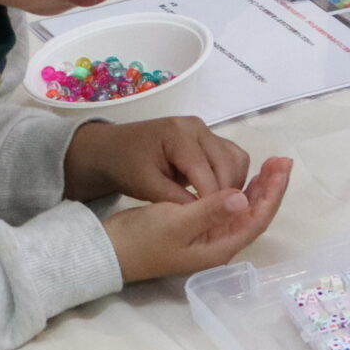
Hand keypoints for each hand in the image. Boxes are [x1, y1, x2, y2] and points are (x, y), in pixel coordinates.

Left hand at [67, 116, 248, 204]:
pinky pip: (230, 157)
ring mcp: (205, 131)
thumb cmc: (126, 166)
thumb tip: (204, 216)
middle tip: (222, 219)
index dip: (212, 197)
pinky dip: (231, 176)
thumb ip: (175, 199)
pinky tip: (221, 197)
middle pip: (227, 161)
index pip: (204, 168)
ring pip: (235, 158)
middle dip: (226, 192)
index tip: (215, 222)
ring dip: (233, 184)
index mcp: (177, 134)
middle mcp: (197, 127)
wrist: (114, 149)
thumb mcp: (146, 185)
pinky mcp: (208, 139)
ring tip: (222, 209)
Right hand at [104, 155, 293, 280]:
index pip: (256, 219)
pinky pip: (227, 208)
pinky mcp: (198, 227)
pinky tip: (241, 178)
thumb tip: (243, 197)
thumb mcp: (176, 223)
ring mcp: (209, 237)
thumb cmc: (142, 239)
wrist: (110, 250)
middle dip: (270, 188)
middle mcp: (219, 243)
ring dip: (258, 188)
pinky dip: (238, 190)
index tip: (281, 168)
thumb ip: (210, 211)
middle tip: (282, 161)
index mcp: (219, 247)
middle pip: (254, 214)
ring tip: (270, 165)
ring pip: (242, 210)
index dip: (272, 193)